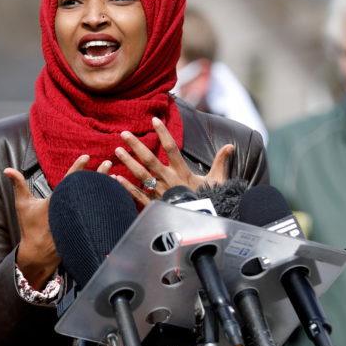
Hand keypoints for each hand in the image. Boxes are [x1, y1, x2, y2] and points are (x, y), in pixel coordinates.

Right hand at [5, 155, 112, 289]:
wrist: (39, 254)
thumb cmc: (31, 228)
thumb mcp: (22, 205)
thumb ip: (18, 185)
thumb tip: (7, 169)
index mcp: (56, 201)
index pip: (70, 180)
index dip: (78, 167)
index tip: (87, 156)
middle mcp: (69, 210)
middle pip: (87, 190)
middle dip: (99, 175)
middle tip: (108, 162)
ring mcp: (77, 220)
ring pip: (94, 202)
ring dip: (105, 189)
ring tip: (115, 177)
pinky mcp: (82, 229)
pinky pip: (96, 215)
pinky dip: (105, 205)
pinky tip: (114, 198)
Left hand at [113, 116, 234, 207]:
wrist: (201, 226)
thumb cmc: (210, 202)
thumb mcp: (217, 181)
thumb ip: (221, 162)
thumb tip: (230, 145)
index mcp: (182, 172)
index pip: (171, 148)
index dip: (163, 133)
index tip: (154, 120)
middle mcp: (168, 180)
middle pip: (150, 159)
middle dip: (136, 146)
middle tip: (124, 134)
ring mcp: (159, 193)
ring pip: (140, 174)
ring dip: (127, 162)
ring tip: (116, 150)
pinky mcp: (154, 204)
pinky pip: (137, 195)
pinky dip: (125, 186)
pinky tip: (114, 177)